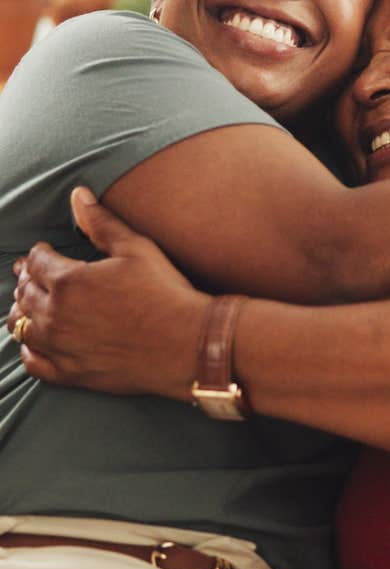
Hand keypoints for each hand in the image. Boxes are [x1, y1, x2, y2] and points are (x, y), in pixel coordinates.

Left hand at [7, 187, 209, 399]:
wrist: (189, 344)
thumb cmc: (167, 293)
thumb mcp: (138, 249)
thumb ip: (102, 223)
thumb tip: (77, 195)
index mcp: (68, 281)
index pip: (36, 261)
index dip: (40, 253)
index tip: (46, 251)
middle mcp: (56, 315)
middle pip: (25, 293)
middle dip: (30, 280)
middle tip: (38, 275)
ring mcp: (61, 347)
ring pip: (22, 327)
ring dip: (24, 312)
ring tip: (34, 305)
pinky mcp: (72, 373)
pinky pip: (34, 362)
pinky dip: (30, 350)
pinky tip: (37, 343)